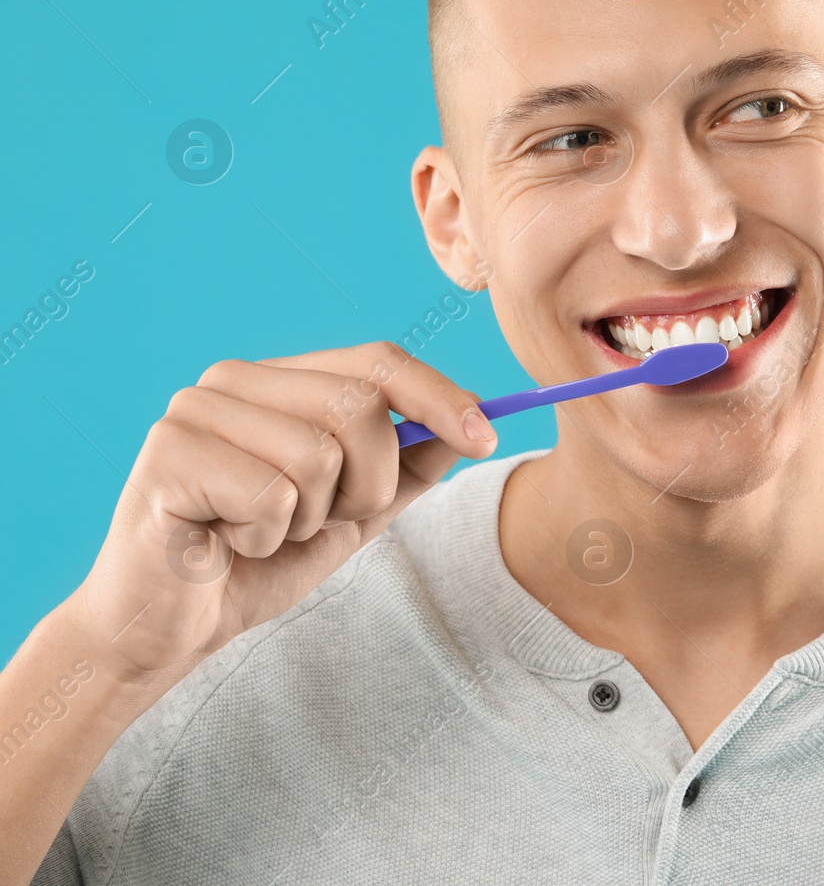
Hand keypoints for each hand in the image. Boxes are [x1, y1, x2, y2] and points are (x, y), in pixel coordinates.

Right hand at [66, 342, 496, 684]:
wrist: (171, 629)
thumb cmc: (258, 563)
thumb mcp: (355, 512)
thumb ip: (410, 466)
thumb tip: (476, 423)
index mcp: (279, 380)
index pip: (379, 360)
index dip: (440, 396)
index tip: (487, 437)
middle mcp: (234, 379)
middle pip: (360, 405)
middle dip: (368, 482)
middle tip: (323, 521)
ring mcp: (195, 411)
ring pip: (320, 452)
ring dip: (310, 517)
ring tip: (264, 533)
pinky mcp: (168, 456)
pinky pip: (273, 496)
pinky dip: (267, 538)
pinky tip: (229, 543)